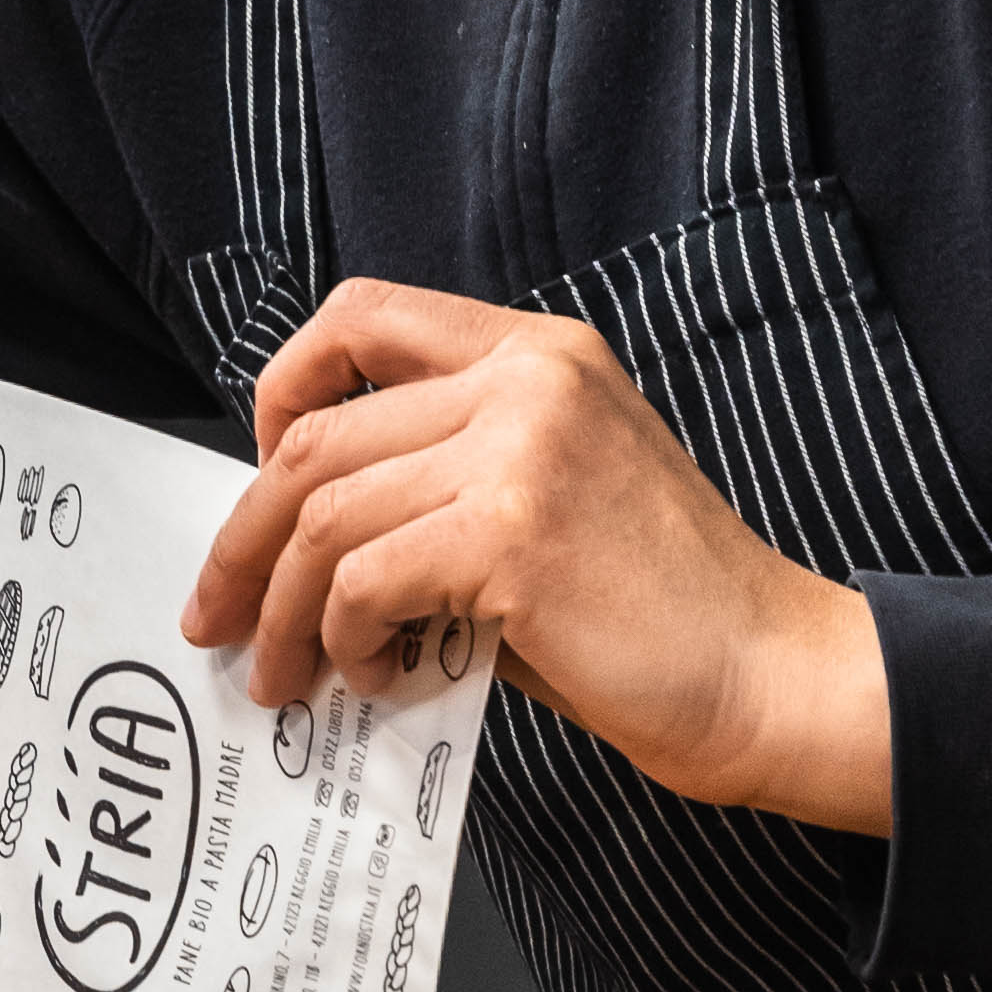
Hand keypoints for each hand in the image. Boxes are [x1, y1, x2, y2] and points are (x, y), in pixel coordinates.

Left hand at [179, 278, 893, 833]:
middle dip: (245, 537)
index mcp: (541, 352)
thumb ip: (442, 485)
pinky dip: (344, 640)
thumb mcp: (550, 498)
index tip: (256, 474)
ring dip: (284, 609)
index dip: (283, 388)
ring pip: (324, 516)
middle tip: (220, 613)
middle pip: (315, 436)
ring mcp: (523, 449)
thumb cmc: (663, 612)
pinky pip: (365, 581)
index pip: (362, 315)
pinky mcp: (514, 534)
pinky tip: (371, 676)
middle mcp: (529, 378)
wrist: (771, 674)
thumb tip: (309, 541)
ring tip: (285, 673)